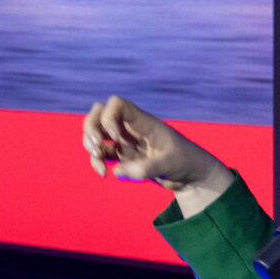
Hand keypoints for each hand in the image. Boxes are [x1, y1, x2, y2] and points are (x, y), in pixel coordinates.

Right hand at [82, 95, 231, 203]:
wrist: (190, 174)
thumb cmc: (184, 162)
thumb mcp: (169, 165)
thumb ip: (145, 168)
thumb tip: (117, 170)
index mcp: (143, 121)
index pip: (117, 104)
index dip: (108, 118)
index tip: (117, 138)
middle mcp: (130, 127)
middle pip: (98, 113)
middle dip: (90, 129)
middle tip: (97, 148)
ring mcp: (125, 140)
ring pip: (95, 131)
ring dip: (90, 146)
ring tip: (101, 166)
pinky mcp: (123, 154)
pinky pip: (101, 152)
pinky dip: (96, 161)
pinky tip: (105, 174)